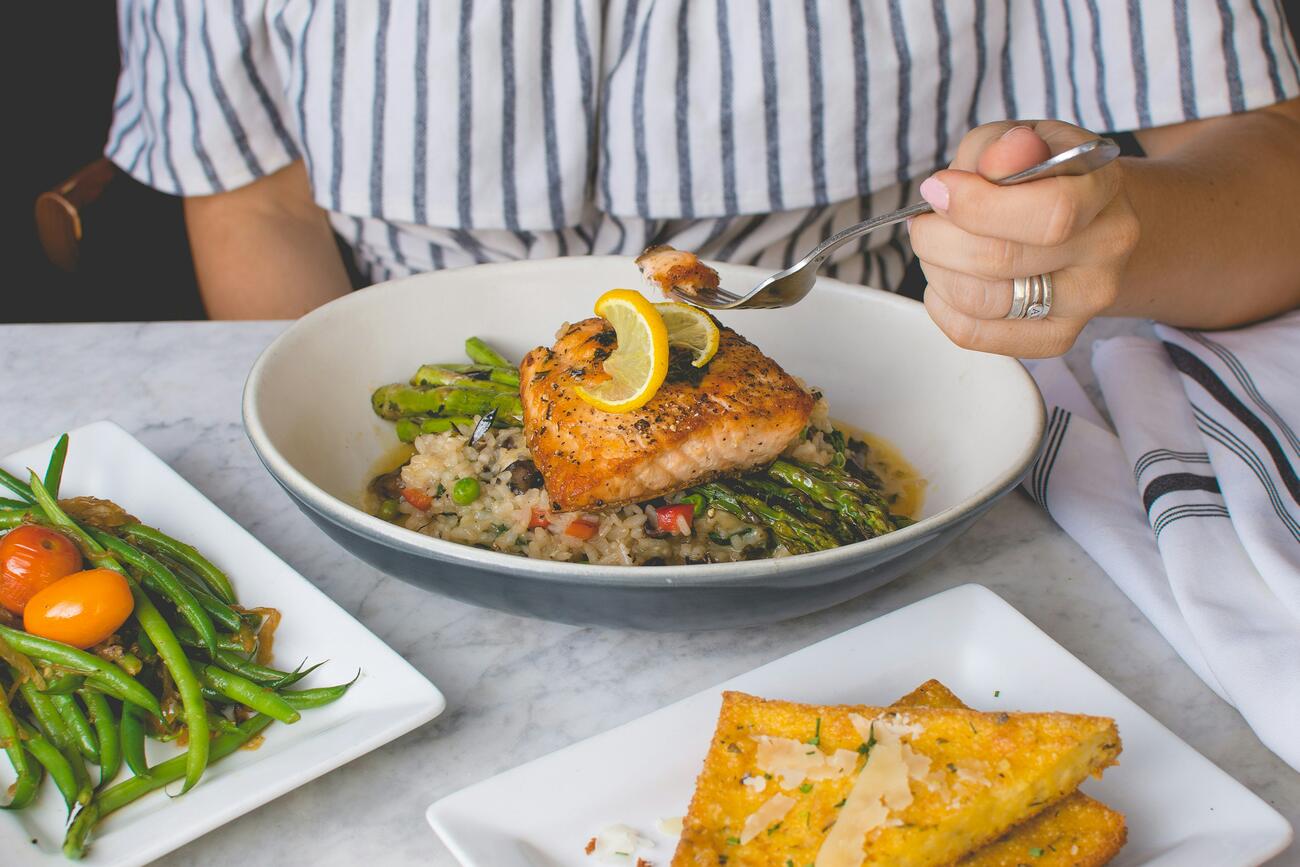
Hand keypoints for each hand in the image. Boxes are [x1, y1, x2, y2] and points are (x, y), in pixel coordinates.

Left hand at [908, 121, 1140, 356]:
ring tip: (936, 247)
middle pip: (1002, 260)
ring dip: (937, 271)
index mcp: (1103, 188)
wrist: (1082, 220)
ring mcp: (1085, 300)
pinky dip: (941, 305)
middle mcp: (1105, 248)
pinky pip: (974, 333)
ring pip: (983, 301)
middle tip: (925, 221)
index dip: (978, 205)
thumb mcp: (1020, 139)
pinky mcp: (1055, 337)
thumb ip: (1003, 146)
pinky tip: (945, 278)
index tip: (939, 189)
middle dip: (940, 238)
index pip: (1050, 212)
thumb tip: (998, 160)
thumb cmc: (1040, 175)